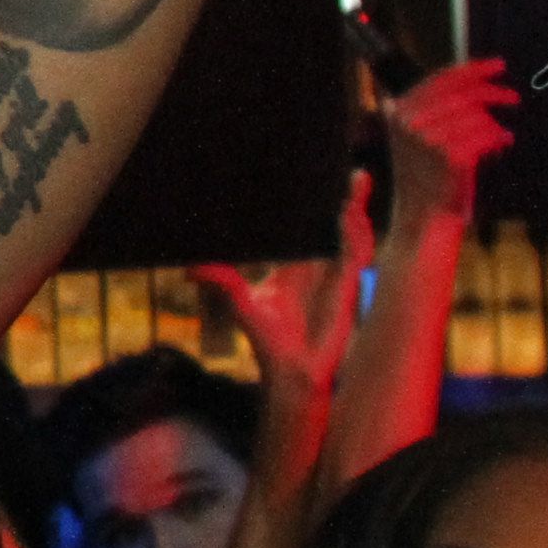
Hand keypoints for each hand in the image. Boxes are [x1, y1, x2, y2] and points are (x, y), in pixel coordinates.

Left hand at [197, 171, 367, 402]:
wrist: (290, 374)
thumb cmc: (267, 341)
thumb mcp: (241, 304)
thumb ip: (222, 283)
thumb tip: (189, 269)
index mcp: (297, 266)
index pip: (311, 226)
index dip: (320, 203)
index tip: (322, 176)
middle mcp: (320, 268)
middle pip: (339, 226)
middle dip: (349, 200)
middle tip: (356, 173)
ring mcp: (336, 279)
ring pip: (353, 239)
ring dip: (356, 217)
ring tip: (353, 193)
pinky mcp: (346, 292)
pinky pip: (357, 260)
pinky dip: (357, 241)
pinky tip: (352, 224)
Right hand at [380, 58, 518, 241]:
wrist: (424, 215)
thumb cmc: (426, 175)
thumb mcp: (413, 137)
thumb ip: (425, 107)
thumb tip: (448, 79)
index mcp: (399, 112)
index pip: (441, 79)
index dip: (473, 69)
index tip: (498, 65)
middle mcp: (410, 122)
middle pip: (463, 93)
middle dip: (493, 92)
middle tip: (513, 96)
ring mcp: (429, 139)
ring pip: (477, 114)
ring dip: (494, 124)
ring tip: (500, 134)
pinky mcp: (451, 156)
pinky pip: (485, 134)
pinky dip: (498, 137)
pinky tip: (502, 142)